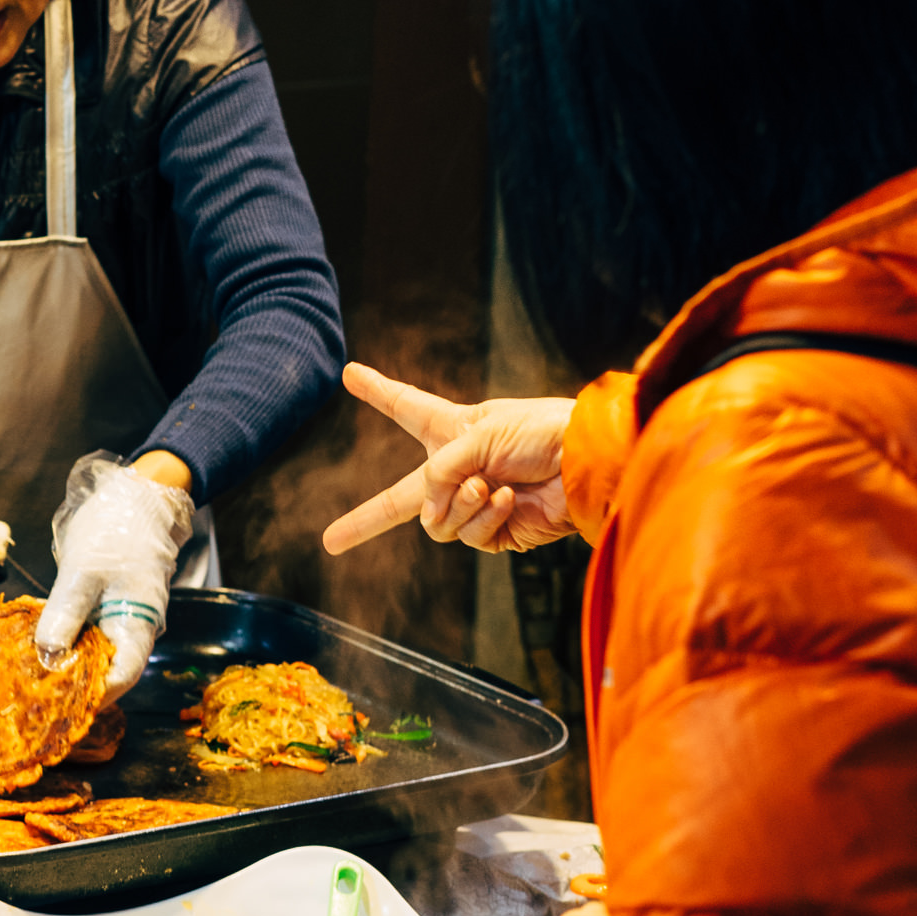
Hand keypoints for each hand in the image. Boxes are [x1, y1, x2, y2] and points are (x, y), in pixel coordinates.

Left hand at [36, 453, 193, 692]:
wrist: (134, 496)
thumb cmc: (117, 529)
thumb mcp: (84, 572)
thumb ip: (67, 613)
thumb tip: (48, 654)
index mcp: (138, 625)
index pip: (122, 676)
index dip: (94, 694)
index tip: (61, 703)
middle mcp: (131, 628)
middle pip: (105, 670)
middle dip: (73, 684)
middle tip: (35, 692)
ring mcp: (118, 617)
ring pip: (92, 652)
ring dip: (65, 662)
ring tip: (30, 671)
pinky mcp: (103, 606)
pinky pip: (84, 632)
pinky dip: (63, 639)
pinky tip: (38, 642)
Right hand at [321, 365, 575, 555]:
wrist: (586, 464)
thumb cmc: (540, 432)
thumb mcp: (477, 435)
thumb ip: (438, 473)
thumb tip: (427, 518)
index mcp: (453, 430)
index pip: (404, 408)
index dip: (378, 391)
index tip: (352, 374)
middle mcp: (458, 468)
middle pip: (399, 499)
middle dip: (364, 520)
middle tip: (330, 541)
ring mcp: (475, 503)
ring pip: (436, 521)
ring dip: (460, 503)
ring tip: (488, 485)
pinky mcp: (497, 531)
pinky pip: (468, 535)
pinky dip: (485, 517)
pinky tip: (507, 499)